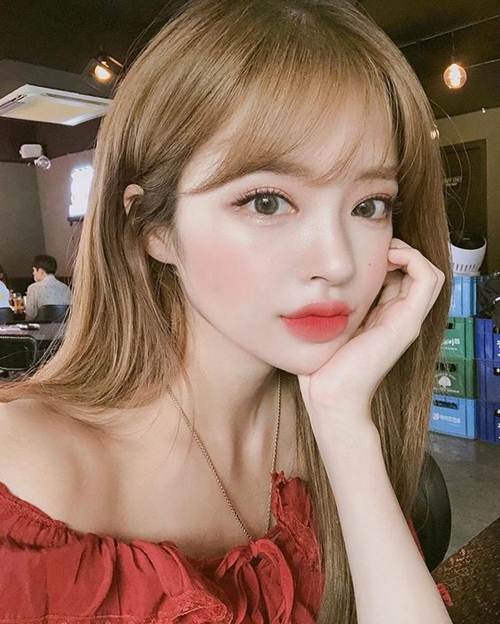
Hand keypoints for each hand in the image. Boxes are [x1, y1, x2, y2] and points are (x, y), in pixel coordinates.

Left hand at [297, 238, 444, 425]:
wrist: (328, 396)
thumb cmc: (322, 365)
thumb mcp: (328, 323)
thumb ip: (333, 304)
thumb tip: (319, 280)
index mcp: (383, 317)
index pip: (400, 276)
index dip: (388, 255)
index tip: (364, 249)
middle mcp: (399, 317)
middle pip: (416, 272)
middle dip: (399, 249)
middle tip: (375, 246)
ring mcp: (407, 321)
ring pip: (429, 273)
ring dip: (410, 251)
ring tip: (385, 249)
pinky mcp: (406, 323)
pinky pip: (427, 280)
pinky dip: (414, 259)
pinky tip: (390, 256)